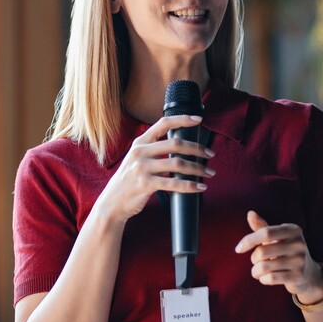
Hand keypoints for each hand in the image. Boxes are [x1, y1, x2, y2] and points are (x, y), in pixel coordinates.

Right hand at [93, 114, 213, 223]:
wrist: (112, 202)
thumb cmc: (130, 180)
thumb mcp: (137, 158)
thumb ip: (154, 150)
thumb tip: (182, 146)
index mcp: (140, 142)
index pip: (163, 123)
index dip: (182, 119)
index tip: (199, 119)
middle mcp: (140, 152)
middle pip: (176, 144)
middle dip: (197, 149)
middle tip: (210, 154)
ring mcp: (142, 168)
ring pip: (178, 164)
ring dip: (198, 168)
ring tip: (209, 173)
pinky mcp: (145, 184)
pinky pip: (174, 183)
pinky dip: (190, 185)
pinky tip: (200, 187)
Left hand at [234, 211, 322, 303]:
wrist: (308, 273)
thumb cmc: (286, 252)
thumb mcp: (276, 238)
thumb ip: (262, 227)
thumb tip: (250, 213)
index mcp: (293, 230)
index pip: (265, 232)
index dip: (249, 240)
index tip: (238, 249)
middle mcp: (299, 243)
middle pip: (262, 251)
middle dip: (253, 259)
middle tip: (256, 261)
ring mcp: (300, 260)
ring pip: (264, 267)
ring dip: (255, 271)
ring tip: (258, 272)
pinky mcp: (298, 276)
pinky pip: (270, 278)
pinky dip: (263, 279)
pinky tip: (265, 278)